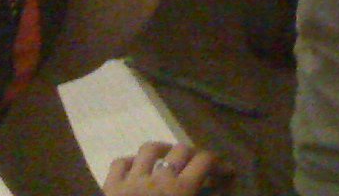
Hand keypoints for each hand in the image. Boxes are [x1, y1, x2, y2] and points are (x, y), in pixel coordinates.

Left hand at [104, 141, 224, 194]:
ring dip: (163, 150)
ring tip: (169, 157)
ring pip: (150, 149)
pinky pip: (119, 164)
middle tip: (199, 167)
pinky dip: (129, 162)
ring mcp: (132, 180)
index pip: (205, 161)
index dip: (219, 164)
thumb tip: (216, 193)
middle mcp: (158, 178)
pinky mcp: (111, 187)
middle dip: (194, 155)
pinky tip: (136, 169)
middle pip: (181, 149)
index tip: (227, 173)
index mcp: (180, 190)